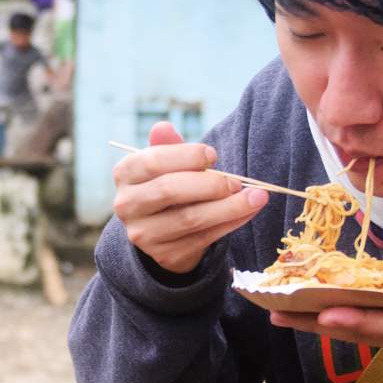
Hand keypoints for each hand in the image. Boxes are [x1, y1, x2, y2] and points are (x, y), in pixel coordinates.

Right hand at [112, 121, 267, 273]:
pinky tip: (248, 212)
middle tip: (237, 181)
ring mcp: (144, 234)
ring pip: (190, 219)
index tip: (213, 156)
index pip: (153, 161)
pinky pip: (204, 238)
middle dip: (210, 183)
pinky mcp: (166, 255)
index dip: (187, 156)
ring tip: (256, 197)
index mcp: (125, 174)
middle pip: (169, 190)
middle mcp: (127, 205)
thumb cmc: (168, 184)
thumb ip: (167, 146)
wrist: (162, 230)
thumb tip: (163, 127)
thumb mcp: (165, 163)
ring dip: (229, 207)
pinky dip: (230, 223)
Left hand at [268, 279, 382, 361]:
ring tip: (281, 312)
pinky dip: (337, 317)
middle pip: (356, 329)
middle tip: (275, 313)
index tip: (321, 311)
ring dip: (318, 322)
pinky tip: (315, 310)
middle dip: (315, 322)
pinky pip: (364, 324)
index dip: (352, 319)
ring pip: (355, 329)